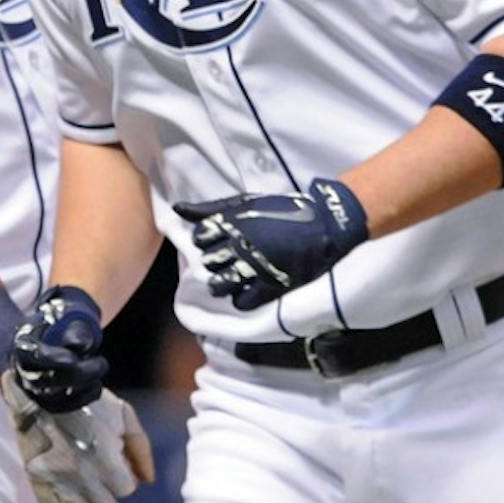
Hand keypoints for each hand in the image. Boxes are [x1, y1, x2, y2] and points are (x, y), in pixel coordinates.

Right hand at [0, 372, 154, 502]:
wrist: (43, 389)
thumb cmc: (88, 401)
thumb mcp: (125, 415)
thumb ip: (141, 448)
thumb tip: (148, 481)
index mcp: (108, 461)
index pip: (126, 490)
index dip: (125, 484)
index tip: (121, 475)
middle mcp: (85, 477)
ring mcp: (60, 481)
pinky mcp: (38, 480)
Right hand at [11, 285, 106, 412]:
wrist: (49, 340)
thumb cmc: (59, 326)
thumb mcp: (68, 318)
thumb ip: (75, 328)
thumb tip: (81, 345)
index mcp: (22, 345)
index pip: (31, 355)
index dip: (51, 358)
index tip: (74, 358)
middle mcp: (22, 371)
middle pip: (43, 380)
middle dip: (76, 374)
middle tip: (101, 363)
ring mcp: (32, 390)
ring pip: (53, 397)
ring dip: (82, 387)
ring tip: (99, 370)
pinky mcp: (46, 403)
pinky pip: (62, 407)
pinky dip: (82, 399)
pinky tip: (96, 384)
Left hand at [173, 178, 368, 309]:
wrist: (326, 224)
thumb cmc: (284, 210)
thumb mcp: (245, 202)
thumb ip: (210, 208)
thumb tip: (177, 207)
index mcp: (232, 222)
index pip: (200, 236)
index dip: (206, 239)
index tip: (216, 240)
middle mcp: (239, 244)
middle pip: (208, 260)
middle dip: (214, 261)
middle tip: (227, 260)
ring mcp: (255, 267)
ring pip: (220, 283)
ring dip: (221, 283)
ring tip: (230, 279)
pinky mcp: (272, 285)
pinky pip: (243, 301)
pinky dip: (241, 298)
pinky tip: (246, 291)